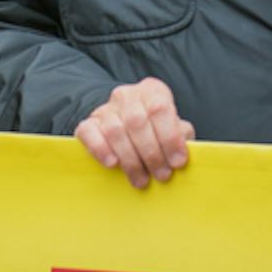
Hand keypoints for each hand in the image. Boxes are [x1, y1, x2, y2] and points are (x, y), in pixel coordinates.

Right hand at [74, 76, 194, 188]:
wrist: (128, 127)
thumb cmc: (157, 131)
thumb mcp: (174, 128)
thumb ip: (181, 135)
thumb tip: (182, 148)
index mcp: (152, 91)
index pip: (160, 108)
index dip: (170, 137)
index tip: (178, 162)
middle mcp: (127, 95)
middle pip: (137, 121)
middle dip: (151, 153)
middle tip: (162, 176)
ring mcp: (106, 108)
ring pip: (114, 130)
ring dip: (130, 159)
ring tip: (142, 180)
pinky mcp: (89, 123)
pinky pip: (89, 132)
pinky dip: (100, 149)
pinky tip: (112, 164)